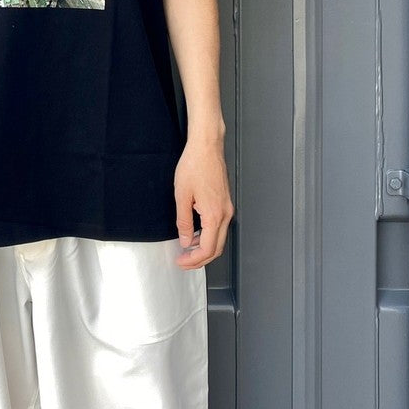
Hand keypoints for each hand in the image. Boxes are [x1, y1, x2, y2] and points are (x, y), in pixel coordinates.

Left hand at [173, 138, 233, 269]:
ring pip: (219, 238)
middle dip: (200, 259)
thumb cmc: (194, 165)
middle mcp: (225, 214)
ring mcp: (227, 208)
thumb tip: (186, 241)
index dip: (193, 259)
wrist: (207, 146)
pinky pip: (219, 226)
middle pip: (217, 248)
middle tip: (184, 261)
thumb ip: (184, 222)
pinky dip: (208, 235)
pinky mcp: (225, 202)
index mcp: (215, 215)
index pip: (207, 249)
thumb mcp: (182, 195)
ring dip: (204, 247)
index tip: (181, 261)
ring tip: (187, 249)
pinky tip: (196, 232)